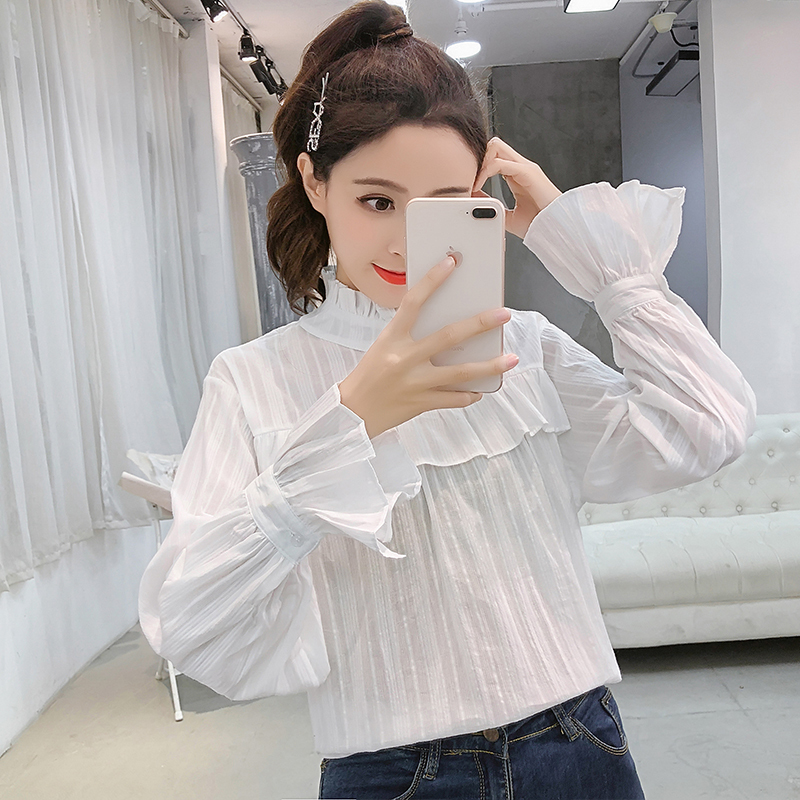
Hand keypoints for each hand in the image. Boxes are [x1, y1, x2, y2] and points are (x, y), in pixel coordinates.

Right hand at [338, 255, 518, 438]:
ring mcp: (416, 382)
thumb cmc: (368, 377)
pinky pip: (454, 399)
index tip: (452, 263)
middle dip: (480, 323)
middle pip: (449, 336)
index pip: (413, 302)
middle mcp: (405, 358)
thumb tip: (449, 329)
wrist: (352, 413)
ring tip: (512, 358)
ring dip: (490, 365)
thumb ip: (410, 337)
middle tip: (504, 314)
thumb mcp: (384, 348)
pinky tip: (481, 390)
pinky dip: (470, 394)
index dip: (432, 280)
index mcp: (392, 339)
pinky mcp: (422, 403)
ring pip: (461, 372)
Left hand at [472, 137, 561, 238]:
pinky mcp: (527, 172)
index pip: (494, 155)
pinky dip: (485, 172)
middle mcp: (520, 166)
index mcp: (516, 174)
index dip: (478, 164)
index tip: (467, 182)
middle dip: (478, 157)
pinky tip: (478, 186)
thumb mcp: (505, 214)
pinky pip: (500, 163)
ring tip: (472, 182)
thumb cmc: (535, 222)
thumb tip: (473, 198)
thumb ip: (491, 204)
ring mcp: (524, 167)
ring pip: (495, 147)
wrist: (554, 229)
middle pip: (494, 145)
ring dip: (480, 162)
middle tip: (468, 178)